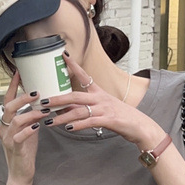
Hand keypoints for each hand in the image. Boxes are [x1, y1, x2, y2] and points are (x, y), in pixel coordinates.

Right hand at [0, 71, 46, 183]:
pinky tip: (39, 126)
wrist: (21, 173)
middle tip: (36, 92)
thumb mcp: (29, 130)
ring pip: (16, 120)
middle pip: (9, 107)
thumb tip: (43, 102)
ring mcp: (8, 139)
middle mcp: (4, 129)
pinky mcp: (15, 149)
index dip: (12, 87)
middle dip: (22, 98)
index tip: (19, 73)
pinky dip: (29, 130)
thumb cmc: (26, 150)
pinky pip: (20, 137)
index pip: (7, 101)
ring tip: (44, 110)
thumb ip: (31, 117)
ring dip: (31, 113)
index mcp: (6, 122)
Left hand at [41, 55, 164, 148]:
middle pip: (75, 96)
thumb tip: (69, 110)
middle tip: (43, 102)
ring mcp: (105, 109)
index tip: (62, 55)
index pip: (84, 76)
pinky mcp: (109, 120)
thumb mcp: (104, 108)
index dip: (73, 66)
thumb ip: (87, 107)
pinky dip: (78, 125)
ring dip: (63, 116)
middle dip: (57, 99)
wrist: (140, 126)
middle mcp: (101, 98)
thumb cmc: (122, 117)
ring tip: (50, 122)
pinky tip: (69, 128)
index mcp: (99, 93)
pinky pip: (90, 122)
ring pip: (79, 111)